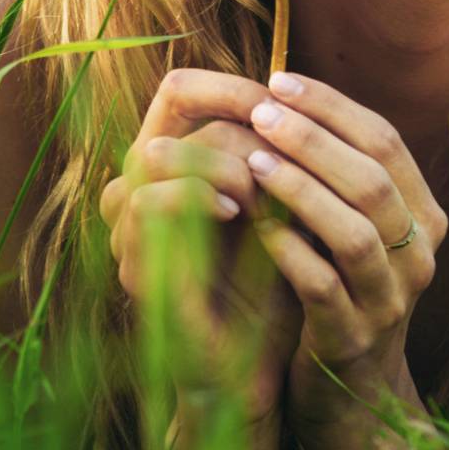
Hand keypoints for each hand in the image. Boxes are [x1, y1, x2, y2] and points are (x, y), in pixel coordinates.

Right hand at [98, 69, 306, 424]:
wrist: (257, 365)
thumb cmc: (277, 280)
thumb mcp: (290, 208)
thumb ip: (288, 159)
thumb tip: (315, 102)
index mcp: (181, 170)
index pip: (181, 90)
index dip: (228, 84)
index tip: (281, 96)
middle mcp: (146, 190)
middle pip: (170, 114)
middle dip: (237, 123)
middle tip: (278, 154)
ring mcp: (133, 229)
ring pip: (154, 153)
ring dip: (220, 160)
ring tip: (260, 189)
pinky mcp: (136, 268)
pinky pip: (146, 204)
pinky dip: (197, 197)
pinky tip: (239, 213)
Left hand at [238, 72, 448, 449]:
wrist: (353, 399)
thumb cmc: (341, 293)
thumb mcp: (355, 233)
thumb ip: (342, 179)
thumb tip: (291, 99)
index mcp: (425, 217)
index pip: (388, 141)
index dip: (333, 107)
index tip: (279, 80)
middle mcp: (420, 255)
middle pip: (375, 179)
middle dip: (314, 137)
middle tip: (259, 110)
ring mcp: (391, 299)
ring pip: (355, 231)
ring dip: (301, 189)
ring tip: (252, 159)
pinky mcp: (352, 340)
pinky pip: (322, 287)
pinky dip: (287, 251)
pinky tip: (252, 224)